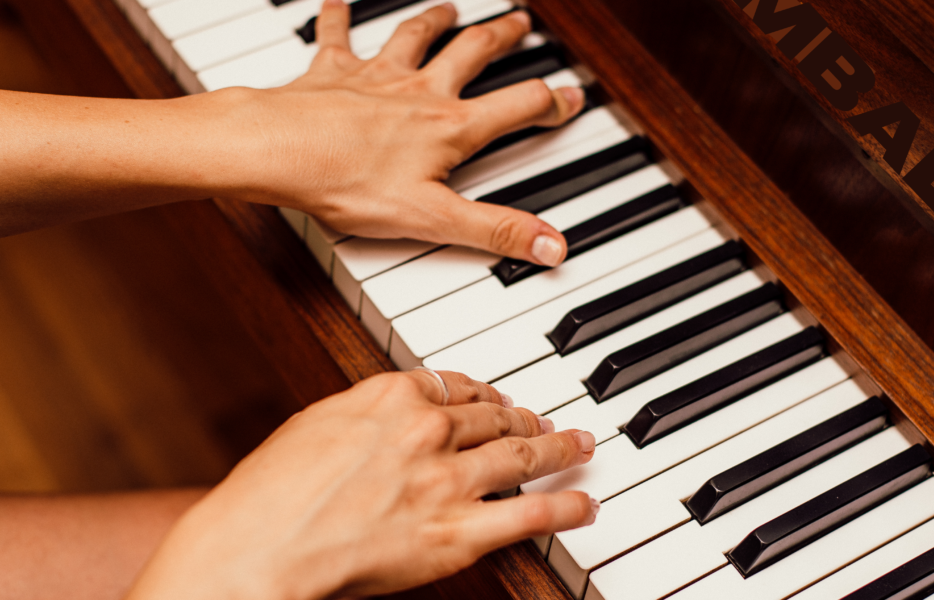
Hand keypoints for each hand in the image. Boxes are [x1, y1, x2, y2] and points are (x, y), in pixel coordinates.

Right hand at [125, 371, 597, 599]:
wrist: (259, 546)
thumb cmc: (269, 494)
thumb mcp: (315, 426)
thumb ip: (366, 414)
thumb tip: (389, 414)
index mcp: (392, 395)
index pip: (456, 386)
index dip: (484, 394)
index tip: (495, 398)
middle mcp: (429, 430)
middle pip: (495, 417)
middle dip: (527, 417)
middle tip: (546, 420)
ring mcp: (449, 480)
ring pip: (523, 454)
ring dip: (559, 447)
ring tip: (579, 444)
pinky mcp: (458, 531)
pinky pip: (531, 514)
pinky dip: (566, 506)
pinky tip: (585, 501)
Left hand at [241, 1, 583, 265]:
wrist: (276, 151)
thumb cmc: (346, 182)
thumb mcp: (433, 219)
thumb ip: (495, 230)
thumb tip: (551, 246)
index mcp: (449, 127)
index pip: (517, 108)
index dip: (551, 103)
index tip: (571, 97)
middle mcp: (419, 91)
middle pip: (472, 53)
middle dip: (502, 38)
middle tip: (521, 24)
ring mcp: (376, 76)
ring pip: (416, 36)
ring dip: (437, 19)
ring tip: (452, 9)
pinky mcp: (332, 71)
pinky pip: (337, 34)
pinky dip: (339, 16)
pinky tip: (339, 1)